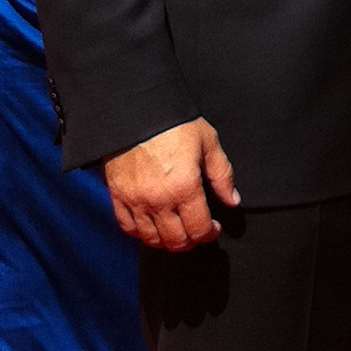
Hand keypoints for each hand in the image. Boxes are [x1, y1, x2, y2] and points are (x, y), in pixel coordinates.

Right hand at [104, 118, 238, 251]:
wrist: (137, 108)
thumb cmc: (175, 122)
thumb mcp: (207, 141)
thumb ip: (222, 174)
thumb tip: (232, 200)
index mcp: (184, 187)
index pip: (199, 229)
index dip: (209, 234)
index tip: (213, 228)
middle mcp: (159, 200)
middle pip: (176, 241)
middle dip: (191, 240)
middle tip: (197, 230)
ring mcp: (136, 200)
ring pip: (152, 239)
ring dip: (167, 241)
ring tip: (176, 230)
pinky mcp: (118, 196)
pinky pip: (128, 228)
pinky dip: (141, 233)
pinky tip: (151, 226)